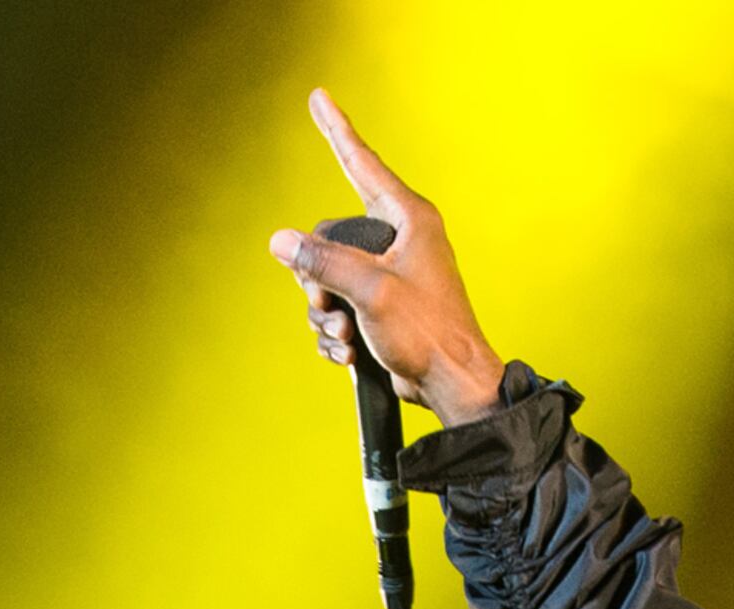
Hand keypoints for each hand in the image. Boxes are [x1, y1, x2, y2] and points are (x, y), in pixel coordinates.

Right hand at [265, 90, 507, 422]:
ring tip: (348, 336)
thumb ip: (324, 262)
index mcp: (408, 219)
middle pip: (329, 239)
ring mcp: (389, 274)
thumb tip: (282, 242)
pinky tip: (351, 352)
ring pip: (327, 280)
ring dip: (326, 315)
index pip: (361, 164)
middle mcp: (399, 240)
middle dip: (318, 281)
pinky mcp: (380, 307)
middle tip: (331, 307)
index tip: (318, 98)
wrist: (451, 384)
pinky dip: (337, 334)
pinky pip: (337, 309)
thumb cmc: (428, 334)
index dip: (336, 130)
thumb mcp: (371, 292)